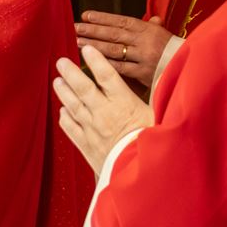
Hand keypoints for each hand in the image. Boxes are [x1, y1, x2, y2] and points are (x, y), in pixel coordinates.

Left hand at [52, 45, 154, 172]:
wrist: (142, 177)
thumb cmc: (156, 145)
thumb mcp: (161, 118)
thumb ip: (158, 100)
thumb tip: (169, 82)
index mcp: (124, 105)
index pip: (107, 76)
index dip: (96, 61)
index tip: (88, 49)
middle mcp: (105, 114)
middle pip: (84, 88)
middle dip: (71, 73)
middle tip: (61, 61)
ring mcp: (93, 130)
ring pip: (73, 106)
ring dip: (64, 92)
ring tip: (57, 81)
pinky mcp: (87, 146)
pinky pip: (71, 129)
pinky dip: (65, 118)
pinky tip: (63, 111)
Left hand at [73, 12, 173, 86]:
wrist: (191, 68)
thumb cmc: (175, 52)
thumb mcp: (166, 35)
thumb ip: (154, 27)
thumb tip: (153, 17)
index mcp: (149, 29)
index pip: (121, 21)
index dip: (102, 18)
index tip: (85, 15)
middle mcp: (145, 40)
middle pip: (114, 34)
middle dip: (93, 30)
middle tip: (75, 28)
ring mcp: (144, 56)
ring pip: (114, 50)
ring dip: (94, 46)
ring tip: (77, 42)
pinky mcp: (144, 73)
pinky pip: (121, 67)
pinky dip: (105, 64)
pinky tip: (91, 62)